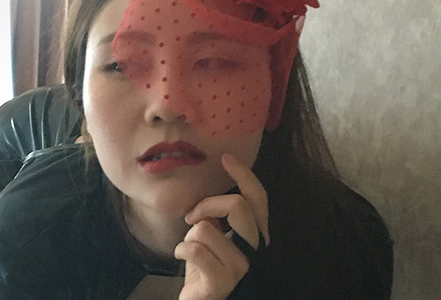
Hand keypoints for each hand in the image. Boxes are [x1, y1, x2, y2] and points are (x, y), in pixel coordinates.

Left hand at [174, 153, 269, 299]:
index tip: (225, 157)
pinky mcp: (222, 282)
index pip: (258, 199)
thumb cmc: (205, 267)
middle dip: (208, 204)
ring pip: (207, 228)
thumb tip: (209, 196)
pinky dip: (181, 249)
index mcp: (256, 236)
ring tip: (190, 248)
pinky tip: (183, 258)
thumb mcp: (214, 236)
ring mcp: (241, 268)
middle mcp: (255, 251)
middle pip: (238, 205)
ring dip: (190, 236)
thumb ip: (218, 216)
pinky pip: (194, 249)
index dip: (244, 175)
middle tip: (192, 217)